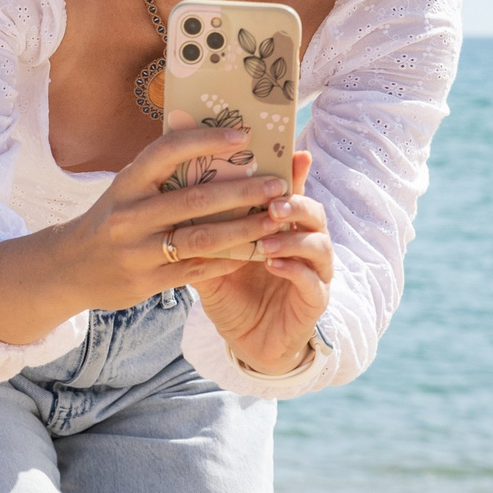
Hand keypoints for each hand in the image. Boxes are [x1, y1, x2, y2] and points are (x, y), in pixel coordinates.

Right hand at [0, 124, 307, 344]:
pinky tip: (254, 250)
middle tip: (277, 183)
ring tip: (275, 218)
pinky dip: (230, 259)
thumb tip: (216, 143)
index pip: (167, 151)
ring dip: (245, 229)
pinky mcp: (149, 281)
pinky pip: (199, 269)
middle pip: (196, 199)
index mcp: (126, 183)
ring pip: (203, 239)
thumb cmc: (112, 217)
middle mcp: (130, 215)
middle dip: (243, 191)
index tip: (244, 135)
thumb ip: (163, 173)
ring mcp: (139, 251)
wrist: (71, 267)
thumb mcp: (126, 189)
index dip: (206, 140)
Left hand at [192, 149, 333, 373]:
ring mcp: (314, 272)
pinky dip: (294, 269)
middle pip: (313, 211)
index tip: (287, 153)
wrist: (246, 339)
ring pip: (319, 244)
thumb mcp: (212, 258)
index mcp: (281, 226)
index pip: (289, 192)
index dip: (291, 172)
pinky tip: (272, 264)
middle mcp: (304, 243)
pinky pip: (312, 281)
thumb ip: (204, 230)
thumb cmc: (232, 292)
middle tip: (272, 201)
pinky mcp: (315, 301)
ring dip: (293, 237)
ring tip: (266, 237)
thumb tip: (173, 194)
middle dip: (295, 202)